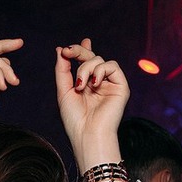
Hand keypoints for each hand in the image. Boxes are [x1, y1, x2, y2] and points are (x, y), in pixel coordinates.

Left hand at [54, 38, 128, 170]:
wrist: (88, 134)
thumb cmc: (75, 118)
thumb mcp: (63, 91)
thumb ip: (62, 70)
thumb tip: (60, 49)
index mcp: (87, 85)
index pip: (86, 62)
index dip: (80, 50)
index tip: (68, 48)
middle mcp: (99, 83)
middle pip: (92, 57)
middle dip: (79, 52)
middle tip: (68, 52)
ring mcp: (110, 84)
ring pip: (99, 60)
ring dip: (85, 68)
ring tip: (80, 86)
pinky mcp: (121, 87)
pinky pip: (112, 66)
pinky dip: (100, 71)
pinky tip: (93, 84)